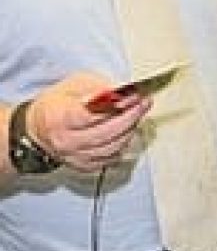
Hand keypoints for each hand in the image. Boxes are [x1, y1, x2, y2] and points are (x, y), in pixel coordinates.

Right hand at [26, 73, 151, 171]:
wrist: (37, 130)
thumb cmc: (56, 104)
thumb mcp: (74, 84)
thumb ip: (98, 87)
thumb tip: (122, 92)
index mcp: (58, 118)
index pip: (91, 115)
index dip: (117, 105)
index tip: (134, 95)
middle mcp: (65, 141)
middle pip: (107, 132)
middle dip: (131, 116)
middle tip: (144, 102)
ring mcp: (75, 157)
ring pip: (113, 146)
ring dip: (131, 128)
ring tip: (139, 112)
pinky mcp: (85, 166)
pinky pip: (112, 157)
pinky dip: (124, 142)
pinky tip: (129, 129)